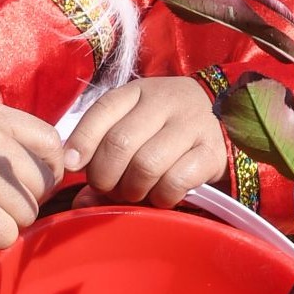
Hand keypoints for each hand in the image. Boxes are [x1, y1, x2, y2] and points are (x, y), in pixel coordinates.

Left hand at [64, 77, 227, 207]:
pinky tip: (162, 195)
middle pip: (120, 143)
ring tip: (135, 192)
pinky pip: (177, 181)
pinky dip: (162, 196)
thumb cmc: (163, 129)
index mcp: (137, 92)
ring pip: (147, 165)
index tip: (71, 165)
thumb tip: (81, 202)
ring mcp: (192, 125)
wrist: (221, 119)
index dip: (82, 141)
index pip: (102, 111)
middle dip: (106, 176)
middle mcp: (165, 101)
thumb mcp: (132, 128)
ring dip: (133, 189)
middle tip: (109, 188)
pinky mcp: (212, 151)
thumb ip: (102, 157)